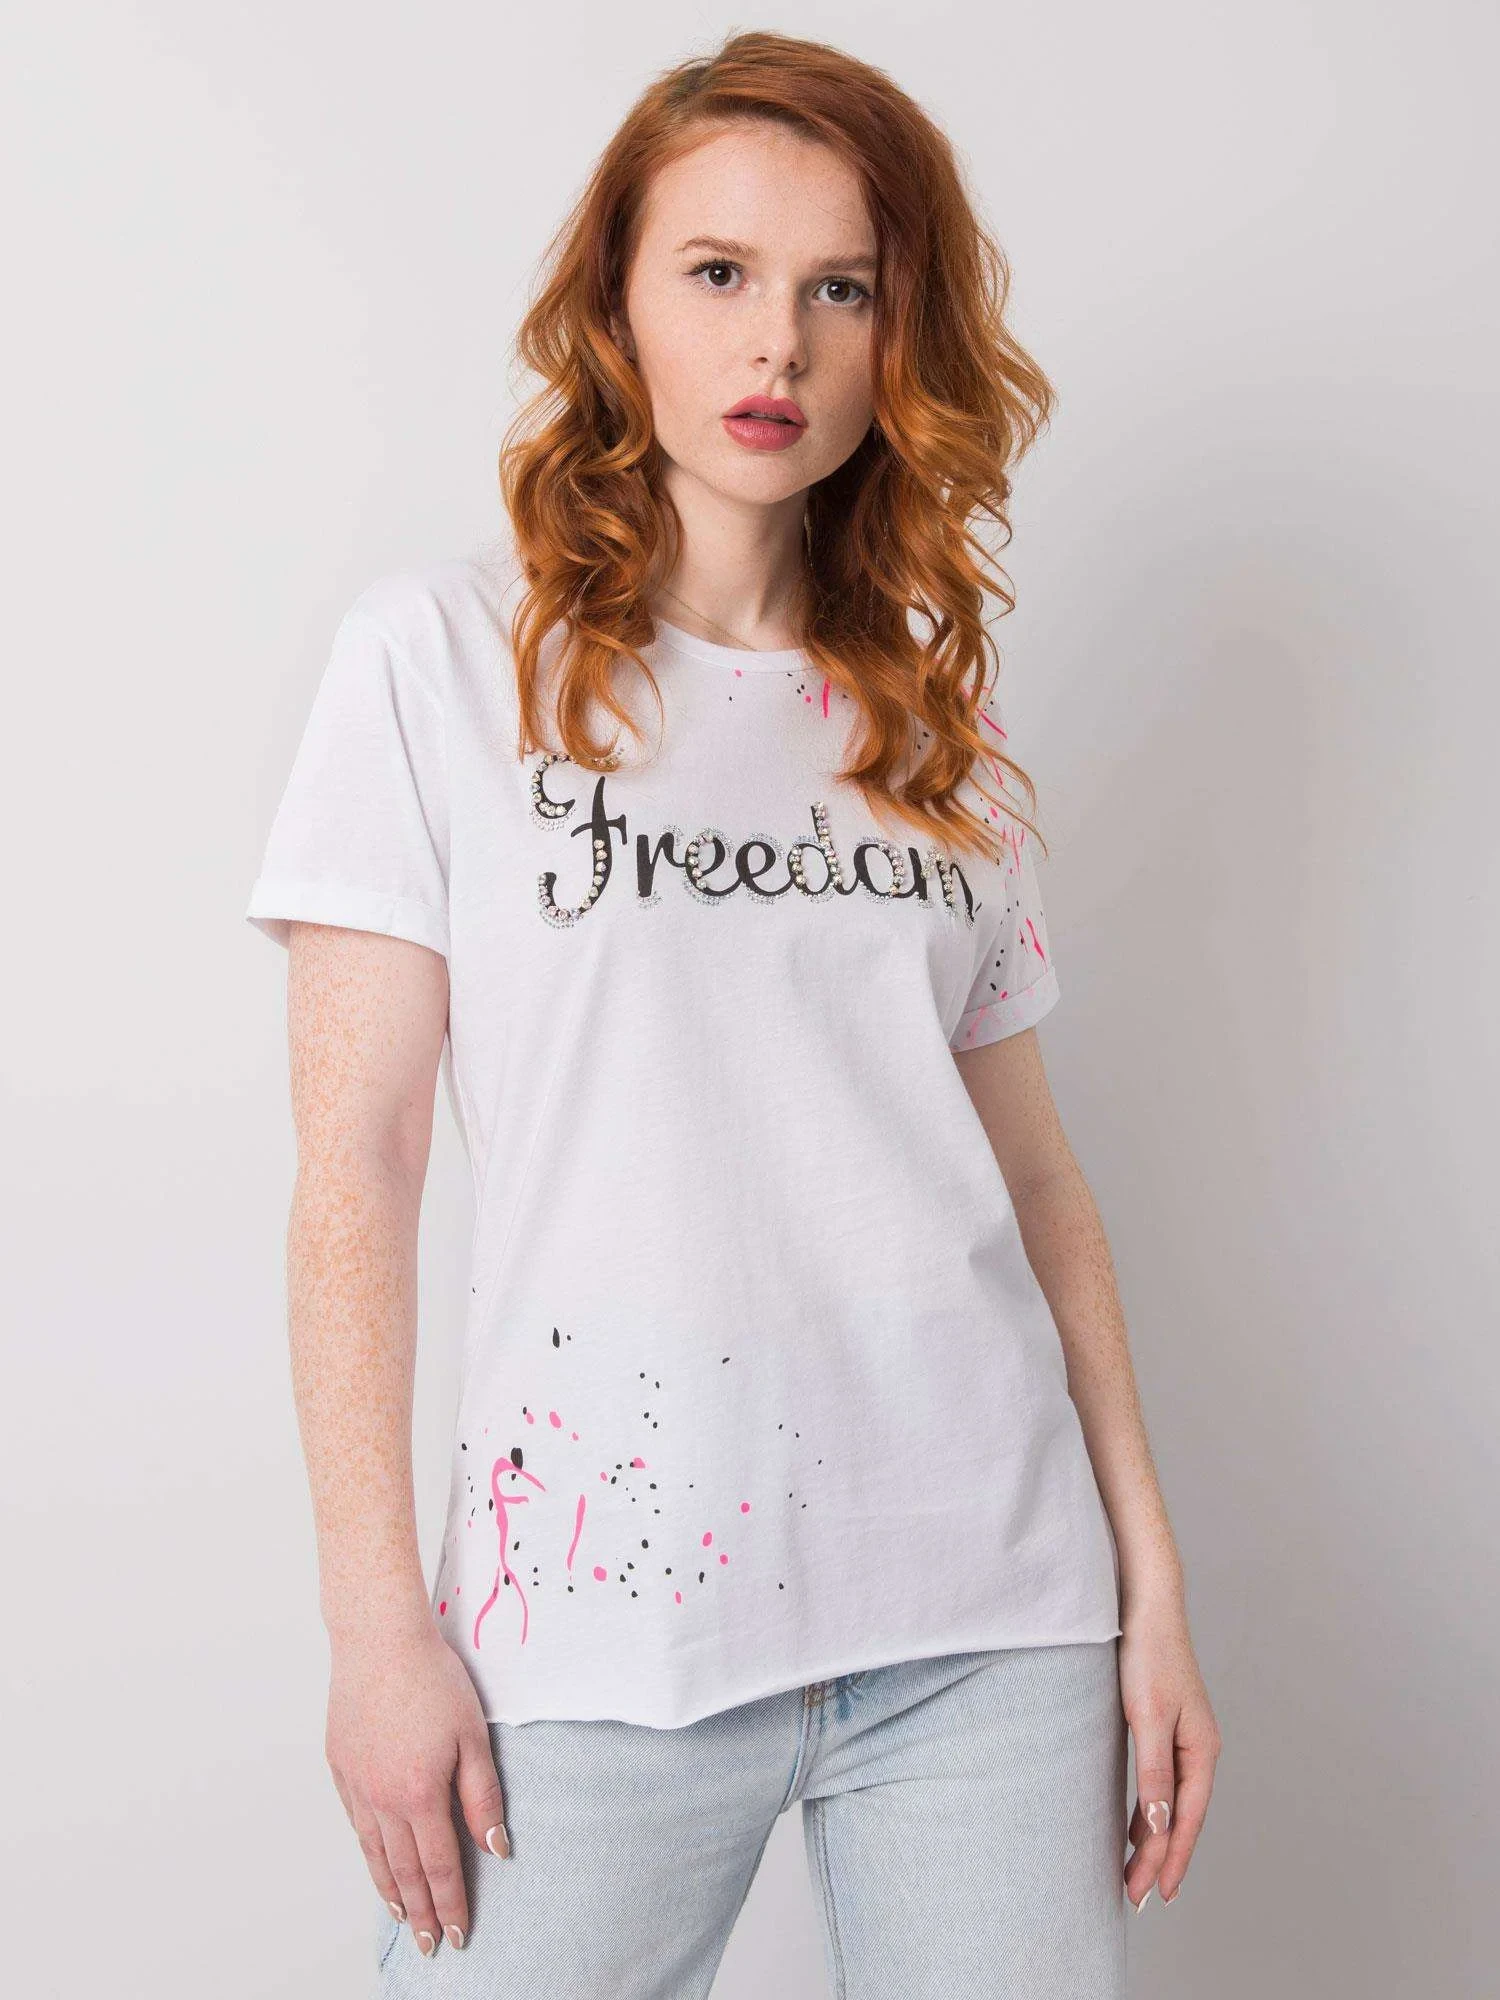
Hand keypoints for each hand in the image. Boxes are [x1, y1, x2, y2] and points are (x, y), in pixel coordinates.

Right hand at [324, 1617, 509, 1956]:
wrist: (379, 1640)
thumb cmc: (433, 1678)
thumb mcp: (473, 1735)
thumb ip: (483, 1795)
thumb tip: (496, 1847)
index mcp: (420, 1793)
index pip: (439, 1865)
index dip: (451, 1903)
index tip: (458, 1935)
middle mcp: (382, 1799)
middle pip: (404, 1870)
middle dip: (421, 1912)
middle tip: (432, 1946)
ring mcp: (356, 1785)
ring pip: (374, 1853)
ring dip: (391, 1891)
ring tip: (404, 1919)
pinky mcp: (340, 1767)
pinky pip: (356, 1824)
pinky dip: (368, 1853)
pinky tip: (376, 1862)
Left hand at [1118, 1586, 1220, 1911]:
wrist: (1144, 1603)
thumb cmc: (1147, 1655)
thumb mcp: (1147, 1717)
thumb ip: (1154, 1773)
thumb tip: (1158, 1828)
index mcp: (1202, 1750)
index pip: (1187, 1819)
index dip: (1172, 1859)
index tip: (1158, 1895)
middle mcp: (1199, 1748)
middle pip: (1181, 1816)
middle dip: (1161, 1858)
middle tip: (1139, 1896)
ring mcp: (1184, 1737)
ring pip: (1171, 1802)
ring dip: (1154, 1837)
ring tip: (1134, 1873)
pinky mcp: (1165, 1726)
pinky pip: (1161, 1782)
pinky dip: (1149, 1809)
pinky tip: (1134, 1825)